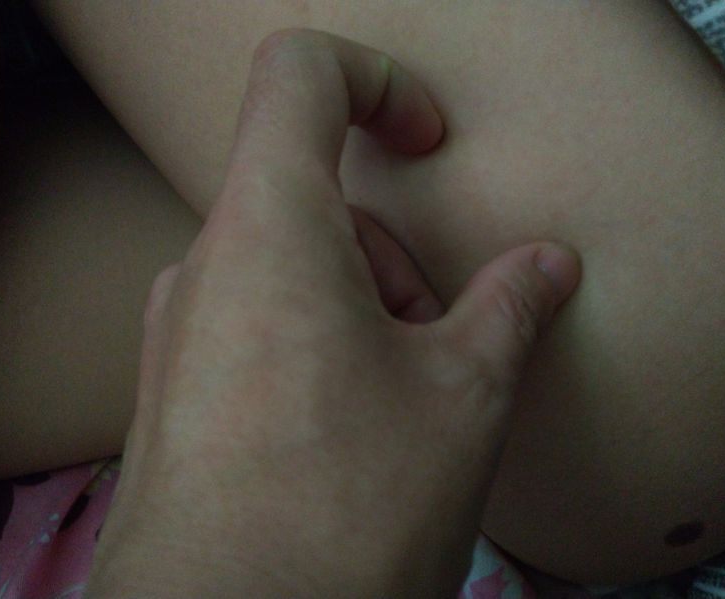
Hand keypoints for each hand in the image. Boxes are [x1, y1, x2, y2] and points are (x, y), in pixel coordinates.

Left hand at [86, 28, 580, 597]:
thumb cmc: (342, 512)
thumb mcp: (461, 397)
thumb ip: (510, 307)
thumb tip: (548, 265)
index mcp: (270, 228)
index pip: (301, 75)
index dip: (377, 83)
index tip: (424, 142)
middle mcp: (206, 265)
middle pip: (315, 197)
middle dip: (392, 256)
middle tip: (431, 343)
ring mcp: (179, 329)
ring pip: (293, 268)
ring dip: (362, 309)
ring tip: (395, 403)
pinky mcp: (175, 387)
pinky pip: (259, 324)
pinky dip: (318, 346)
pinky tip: (347, 429)